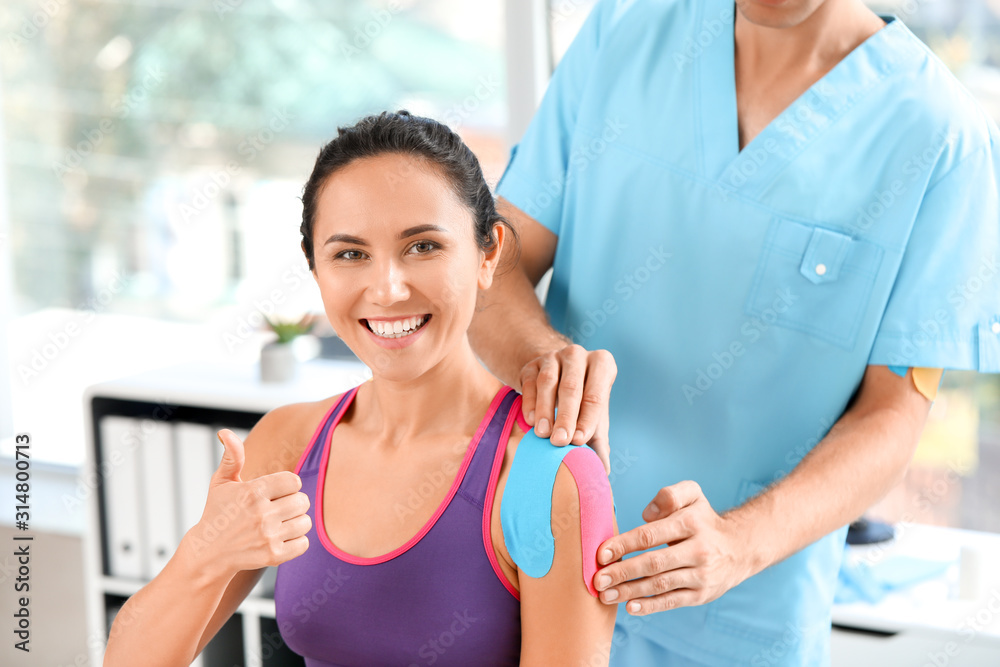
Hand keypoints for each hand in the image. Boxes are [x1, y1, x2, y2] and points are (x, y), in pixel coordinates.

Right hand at [183, 429, 311, 577]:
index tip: (276, 492)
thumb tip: (225, 432)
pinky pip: (304, 543)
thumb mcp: (221, 483)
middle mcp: (261, 514)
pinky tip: (281, 538)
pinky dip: (297, 541)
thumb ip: (232, 457)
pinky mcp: (273, 556)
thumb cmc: (218, 513)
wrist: (209, 553)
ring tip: (280, 523)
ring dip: (296, 522)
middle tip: (279, 508)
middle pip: (303, 501)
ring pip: (305, 522)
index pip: (294, 481)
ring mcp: (268, 536)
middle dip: (293, 503)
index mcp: (253, 492)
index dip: (288, 485)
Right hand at [519, 344, 616, 472]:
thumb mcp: (592, 416)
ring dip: (545, 410)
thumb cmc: (581, 401)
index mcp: (602, 364)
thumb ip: (599, 441)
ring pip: (548, 382)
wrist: (555, 376)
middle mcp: (578, 355)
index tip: (579, 441)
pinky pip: (529, 382)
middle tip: (560, 441)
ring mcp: (553, 356)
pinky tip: (530, 422)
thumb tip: (603, 472)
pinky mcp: (531, 364)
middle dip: (566, 416)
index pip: (596, 395)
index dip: (588, 419)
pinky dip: (529, 402)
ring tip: (542, 434)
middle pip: (572, 387)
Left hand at [591, 481, 751, 614]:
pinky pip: (672, 601)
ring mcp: (701, 574)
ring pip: (660, 584)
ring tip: (605, 595)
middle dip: (622, 572)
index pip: (650, 535)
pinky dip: (650, 606)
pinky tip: (630, 607)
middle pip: (653, 563)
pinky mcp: (702, 594)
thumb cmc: (703, 519)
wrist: (740, 548)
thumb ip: (669, 495)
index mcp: (690, 523)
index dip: (623, 545)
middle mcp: (698, 550)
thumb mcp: (692, 495)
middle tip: (597, 579)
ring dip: (629, 591)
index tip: (601, 554)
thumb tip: (647, 514)